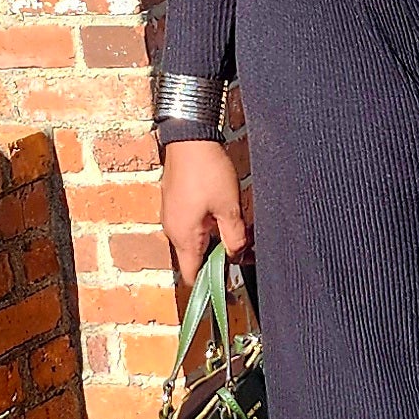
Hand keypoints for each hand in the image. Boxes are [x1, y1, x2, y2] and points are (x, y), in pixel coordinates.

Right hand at [160, 138, 250, 288]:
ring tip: (240, 227)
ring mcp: (172, 215)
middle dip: (221, 256)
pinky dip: (208, 224)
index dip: (211, 282)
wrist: (189, 137)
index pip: (192, 275)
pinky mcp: (175, 202)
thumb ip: (235, 238)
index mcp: (184, 237)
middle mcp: (173, 230)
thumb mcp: (229, 208)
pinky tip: (225, 212)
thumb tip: (238, 256)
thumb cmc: (207, 171)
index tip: (231, 279)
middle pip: (196, 257)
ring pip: (196, 239)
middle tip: (246, 248)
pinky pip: (191, 223)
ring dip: (217, 238)